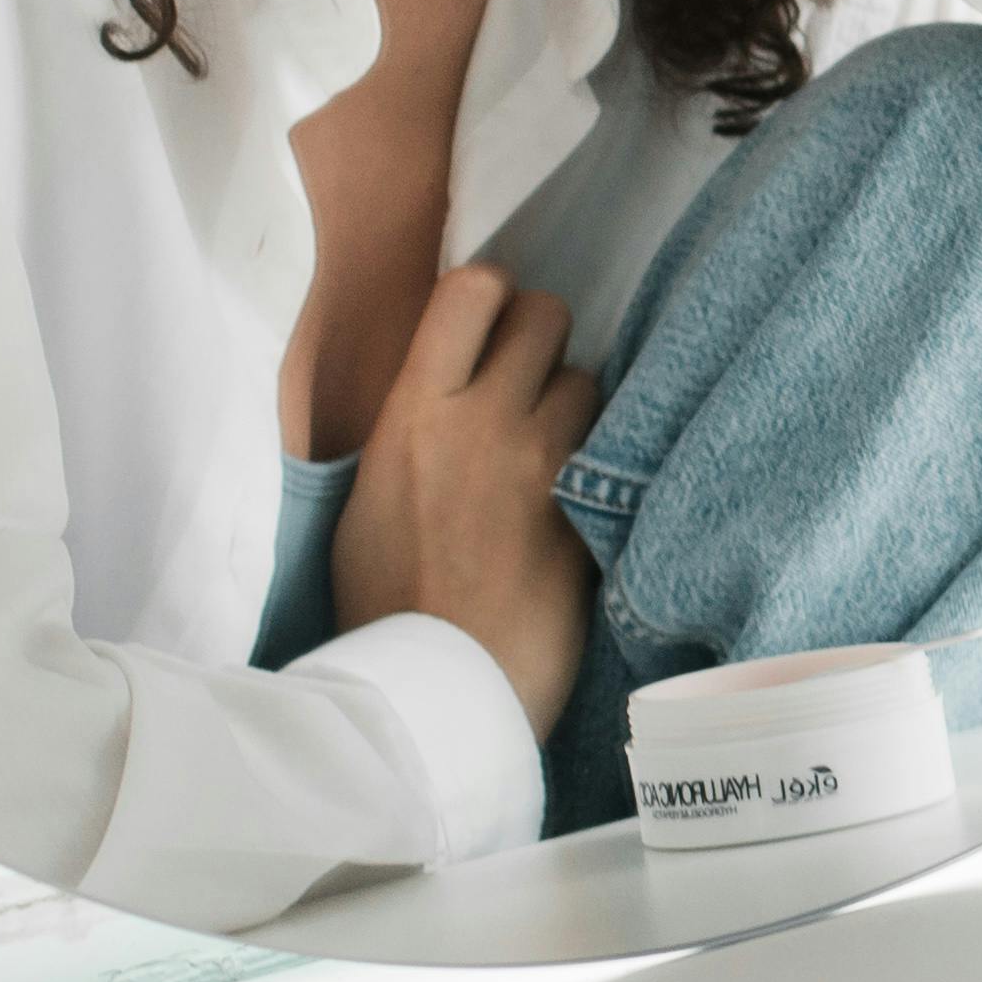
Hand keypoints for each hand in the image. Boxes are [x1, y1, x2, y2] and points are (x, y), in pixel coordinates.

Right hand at [325, 266, 597, 739]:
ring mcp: (542, 463)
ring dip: (578, 405)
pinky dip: (603, 462)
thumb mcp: (367, 501)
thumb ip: (410, 429)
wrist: (437, 692)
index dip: (492, 297)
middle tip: (532, 385)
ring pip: (588, 379)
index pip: (472, 289)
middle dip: (544, 340)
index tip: (491, 327)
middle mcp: (480, 421)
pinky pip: (614, 448)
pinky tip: (584, 497)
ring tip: (554, 454)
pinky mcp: (588, 510)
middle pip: (547, 314)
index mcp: (411, 414)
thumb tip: (441, 388)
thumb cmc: (385, 606)